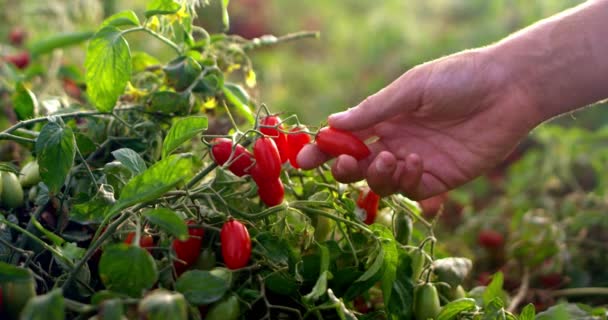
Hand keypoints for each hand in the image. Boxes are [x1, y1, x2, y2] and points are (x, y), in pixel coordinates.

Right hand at [297, 49, 542, 198]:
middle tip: (344, 164)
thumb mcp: (412, 88)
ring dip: (377, 174)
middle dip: (344, 169)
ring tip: (391, 156)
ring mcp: (416, 162)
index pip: (346, 139)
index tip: (303, 162)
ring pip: (381, 182)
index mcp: (385, 118)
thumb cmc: (458, 77)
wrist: (509, 88)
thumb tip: (332, 123)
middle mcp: (395, 142)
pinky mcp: (439, 179)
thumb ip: (374, 109)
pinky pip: (412, 190)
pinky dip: (407, 179)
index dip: (323, 151)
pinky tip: (416, 161)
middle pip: (357, 166)